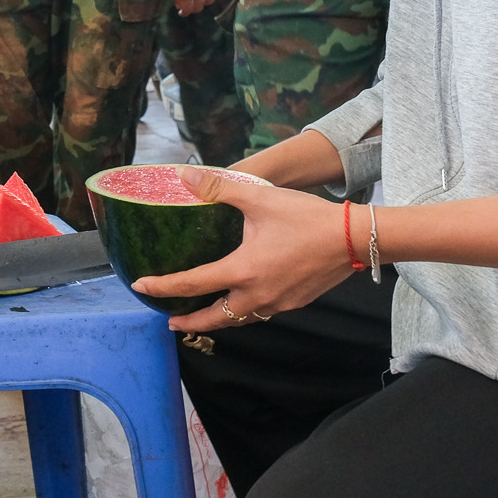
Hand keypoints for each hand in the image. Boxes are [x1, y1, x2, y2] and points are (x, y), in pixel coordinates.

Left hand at [132, 167, 354, 332]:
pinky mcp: (294, 302)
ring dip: (219, 319)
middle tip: (171, 321)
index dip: (164, 287)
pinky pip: (261, 312)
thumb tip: (184, 175)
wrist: (355, 238)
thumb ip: (220, 188)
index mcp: (243, 271)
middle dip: (190, 322)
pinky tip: (244, 298)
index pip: (193, 284)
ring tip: (204, 313)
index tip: (142, 288)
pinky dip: (244, 311)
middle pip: (216, 318)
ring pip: (241, 319)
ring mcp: (278, 303)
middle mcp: (257, 295)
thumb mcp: (259, 198)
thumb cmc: (306, 218)